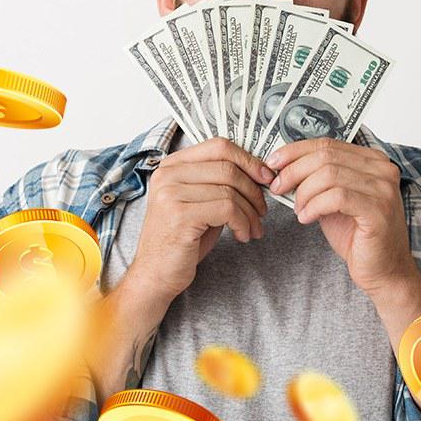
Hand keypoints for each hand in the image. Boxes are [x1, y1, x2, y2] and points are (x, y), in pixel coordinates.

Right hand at [132, 137, 274, 302]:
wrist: (155, 274)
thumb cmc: (183, 238)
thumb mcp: (201, 202)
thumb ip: (220, 182)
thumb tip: (259, 172)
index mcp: (172, 164)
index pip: (218, 146)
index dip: (248, 159)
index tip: (265, 177)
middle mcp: (168, 174)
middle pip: (228, 167)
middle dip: (254, 190)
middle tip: (262, 210)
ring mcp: (171, 193)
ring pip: (230, 190)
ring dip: (250, 212)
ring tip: (253, 228)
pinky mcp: (180, 215)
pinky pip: (227, 209)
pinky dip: (243, 223)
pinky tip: (242, 235)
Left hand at [266, 137, 415, 296]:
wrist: (383, 270)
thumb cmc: (357, 235)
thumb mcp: (332, 199)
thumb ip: (317, 179)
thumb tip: (282, 166)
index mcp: (372, 160)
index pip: (328, 144)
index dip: (296, 151)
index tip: (273, 162)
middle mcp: (382, 169)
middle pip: (326, 156)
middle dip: (294, 171)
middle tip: (277, 187)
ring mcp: (383, 189)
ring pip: (329, 175)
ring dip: (304, 192)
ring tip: (298, 210)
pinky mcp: (378, 210)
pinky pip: (336, 197)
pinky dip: (315, 206)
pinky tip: (306, 218)